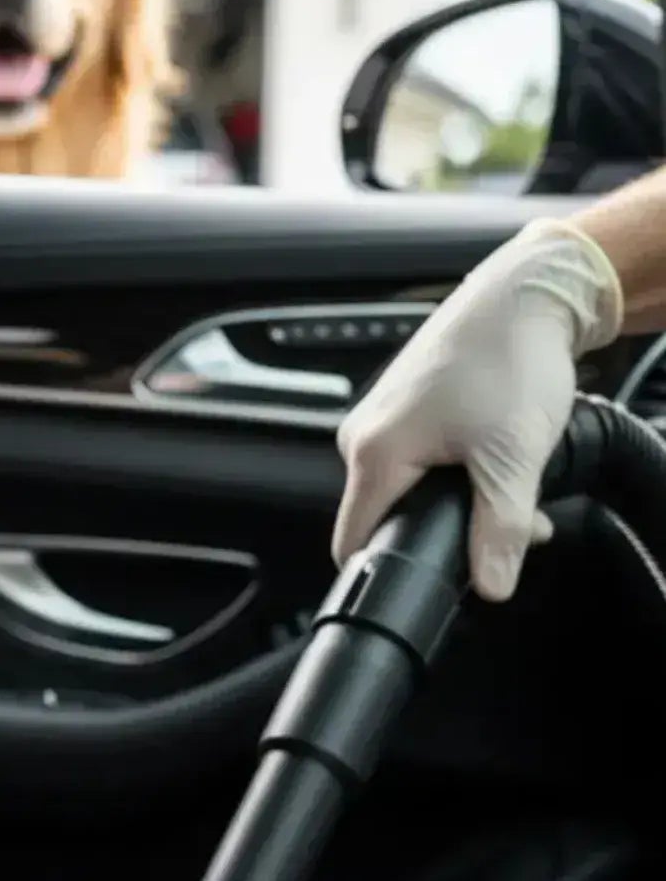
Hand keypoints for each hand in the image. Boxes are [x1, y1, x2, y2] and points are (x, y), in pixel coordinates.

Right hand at [333, 221, 620, 601]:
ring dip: (456, 500)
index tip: (435, 577)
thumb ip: (500, 532)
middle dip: (444, 534)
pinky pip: (415, 457)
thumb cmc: (510, 358)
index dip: (392, 570)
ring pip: (407, 487)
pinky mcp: (403, 405)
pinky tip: (495, 452)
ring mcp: (380, 417)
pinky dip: (455, 468)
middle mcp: (363, 434)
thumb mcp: (513, 458)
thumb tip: (492, 586)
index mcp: (372, 453)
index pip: (353, 542)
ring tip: (508, 479)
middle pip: (386, 517)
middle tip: (508, 526)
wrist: (526, 294)